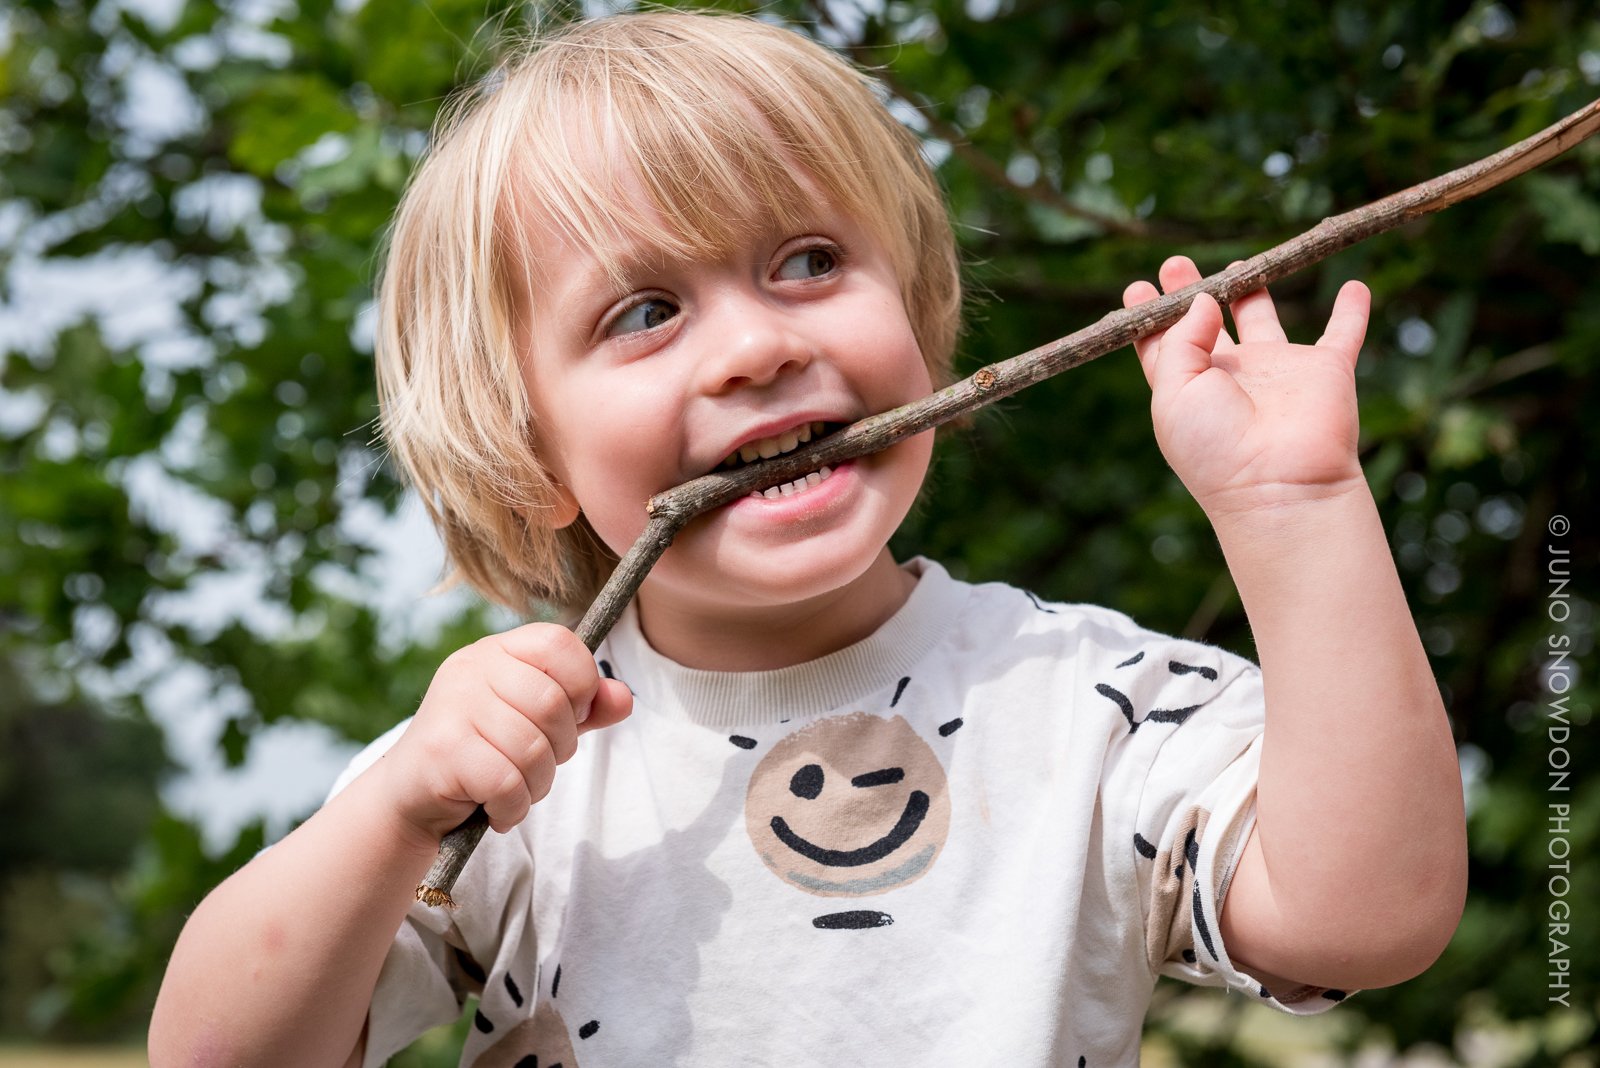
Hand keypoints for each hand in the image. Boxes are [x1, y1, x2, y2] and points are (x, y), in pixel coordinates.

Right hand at [375, 623, 632, 842]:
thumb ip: (584, 709)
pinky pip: (507, 782)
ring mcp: (452, 707)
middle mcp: (471, 668)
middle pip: (553, 704)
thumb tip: (624, 698)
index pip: (560, 643)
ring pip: (532, 748)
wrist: (410, 796)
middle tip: (535, 765)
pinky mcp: (442, 751)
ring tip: (515, 790)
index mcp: (497, 651)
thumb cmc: (483, 753)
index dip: (581, 685)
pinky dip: (513, 807)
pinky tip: (497, 809)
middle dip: (560, 748)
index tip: (571, 717)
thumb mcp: (539, 724)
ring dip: (536, 784)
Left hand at [1122, 256, 1370, 517]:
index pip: (1163, 347)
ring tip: (1243, 262)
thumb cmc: (1216, 446)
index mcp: (1188, 389)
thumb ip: (1180, 341)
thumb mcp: (1175, 392)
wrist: (1281, 484)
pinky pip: (1344, 334)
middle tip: (1176, 263)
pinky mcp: (1324, 371)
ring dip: (1254, 290)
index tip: (1139, 286)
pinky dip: (1352, 312)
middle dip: (1193, 293)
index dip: (1150, 317)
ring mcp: (1277, 373)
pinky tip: (1356, 287)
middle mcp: (1231, 378)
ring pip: (1264, 319)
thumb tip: (1205, 301)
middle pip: (1207, 325)